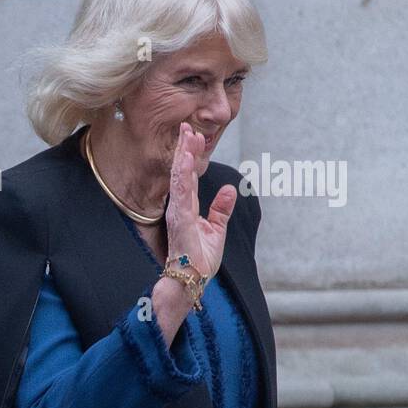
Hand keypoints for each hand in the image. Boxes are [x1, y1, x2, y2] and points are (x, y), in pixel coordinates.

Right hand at [165, 122, 236, 280]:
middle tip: (187, 127)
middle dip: (185, 149)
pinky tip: (184, 160)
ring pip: (180, 177)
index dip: (191, 157)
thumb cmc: (199, 260)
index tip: (194, 137)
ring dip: (183, 156)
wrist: (191, 280)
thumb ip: (221, 209)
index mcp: (187, 208)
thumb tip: (229, 189)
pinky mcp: (179, 219)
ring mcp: (178, 211)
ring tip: (186, 136)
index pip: (189, 177)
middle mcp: (180, 206)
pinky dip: (182, 175)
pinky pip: (181, 192)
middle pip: (182, 172)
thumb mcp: (216, 230)